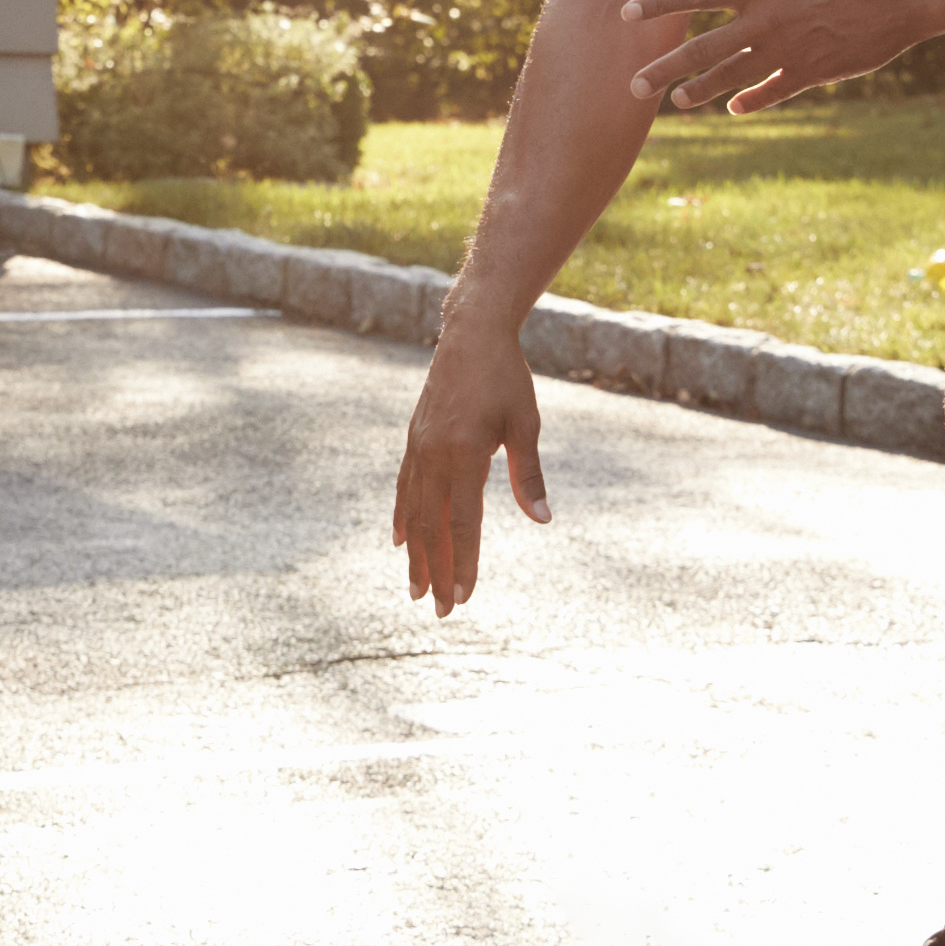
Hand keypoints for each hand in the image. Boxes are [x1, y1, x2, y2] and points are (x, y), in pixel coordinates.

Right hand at [394, 328, 549, 612]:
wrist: (471, 334)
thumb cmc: (506, 377)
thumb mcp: (525, 424)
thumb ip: (528, 475)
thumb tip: (543, 520)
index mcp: (463, 454)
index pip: (463, 523)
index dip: (464, 563)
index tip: (465, 596)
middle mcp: (434, 455)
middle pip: (432, 527)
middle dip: (436, 572)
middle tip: (440, 611)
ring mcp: (419, 448)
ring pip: (414, 513)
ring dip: (416, 554)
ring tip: (415, 589)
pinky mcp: (415, 440)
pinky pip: (405, 488)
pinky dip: (403, 518)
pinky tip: (401, 541)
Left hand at [619, 0, 944, 114]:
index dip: (659, 3)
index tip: (627, 13)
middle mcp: (768, 17)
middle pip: (703, 46)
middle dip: (665, 67)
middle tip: (634, 84)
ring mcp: (789, 48)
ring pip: (732, 76)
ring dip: (699, 91)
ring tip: (676, 101)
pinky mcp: (813, 72)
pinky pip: (772, 92)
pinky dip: (749, 101)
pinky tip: (732, 108)